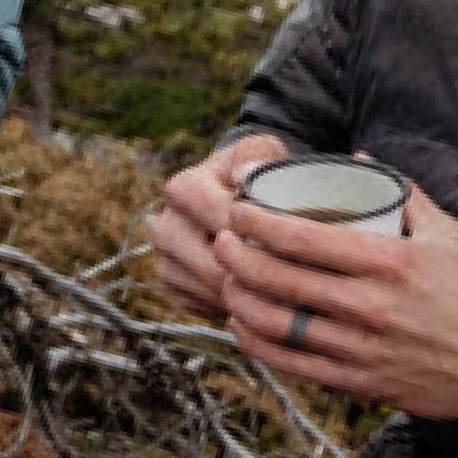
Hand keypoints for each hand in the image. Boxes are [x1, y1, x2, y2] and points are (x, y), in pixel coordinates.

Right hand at [151, 134, 291, 320]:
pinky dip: (232, 306)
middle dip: (251, 271)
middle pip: (209, 263)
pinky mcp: (173, 285)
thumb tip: (247, 172)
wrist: (235, 193)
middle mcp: (166, 225)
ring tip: (281, 291)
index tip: (290, 241)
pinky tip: (260, 297)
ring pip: (206, 289)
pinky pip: (202, 305)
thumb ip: (258, 158)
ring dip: (244, 293)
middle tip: (291, 277)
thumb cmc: (254, 172)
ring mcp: (166, 259)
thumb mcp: (261, 151)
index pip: (217, 218)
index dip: (256, 231)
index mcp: (184, 189)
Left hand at [216, 176, 457, 418]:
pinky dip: (259, 345)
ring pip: (278, 324)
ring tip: (225, 280)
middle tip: (221, 240)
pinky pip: (293, 364)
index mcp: (391, 262)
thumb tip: (359, 158)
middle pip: (280, 279)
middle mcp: (371, 306)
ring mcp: (362, 348)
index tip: (238, 210)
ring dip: (240, 300)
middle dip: (237, 257)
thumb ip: (401, 193)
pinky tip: (244, 326)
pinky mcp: (359, 383)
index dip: (258, 222)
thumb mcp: (448, 234)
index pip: (304, 238)